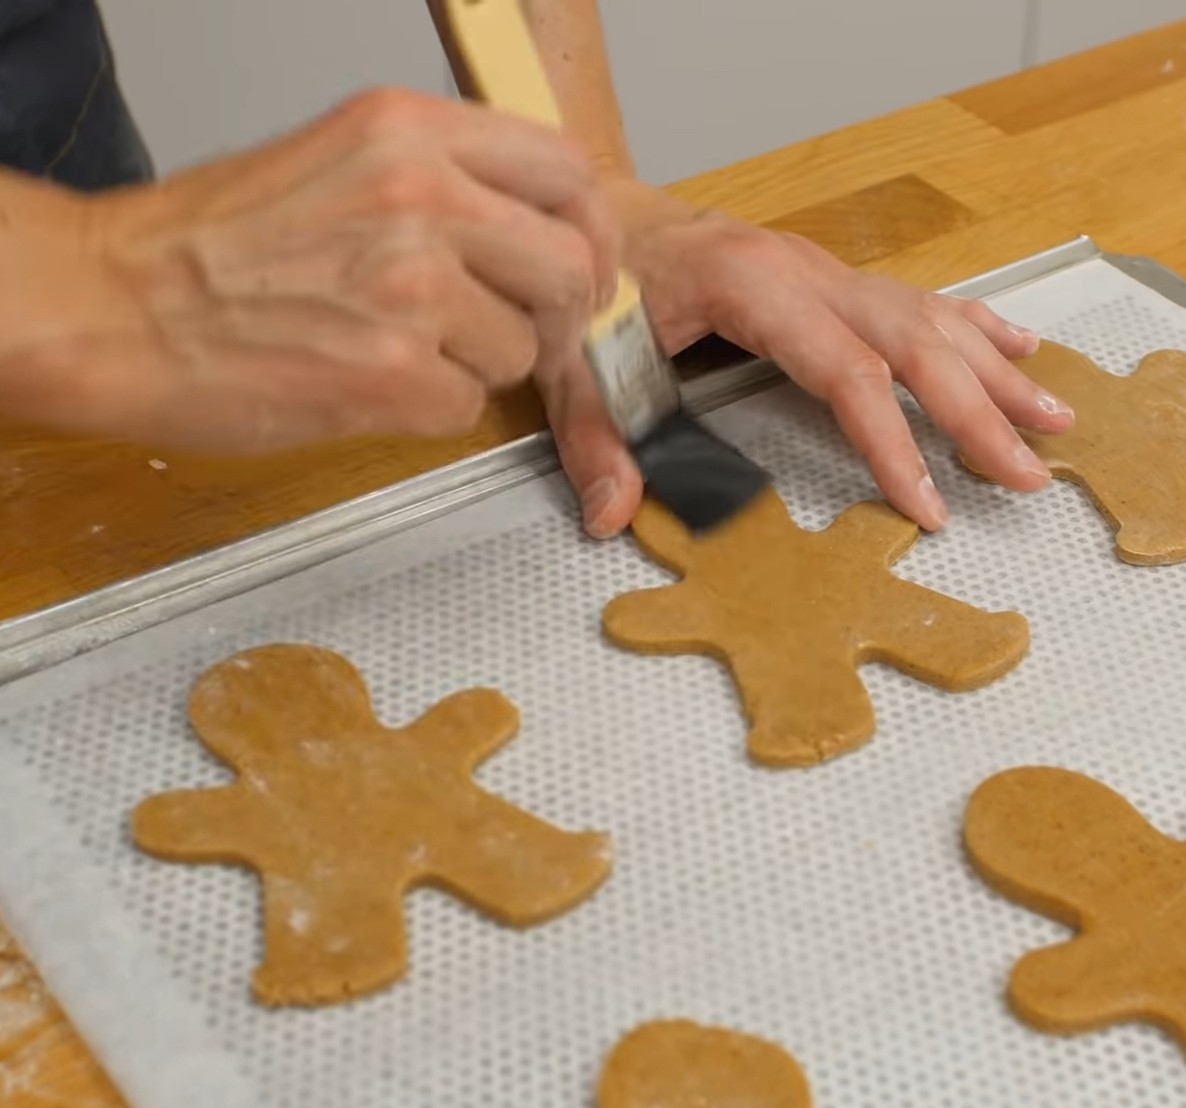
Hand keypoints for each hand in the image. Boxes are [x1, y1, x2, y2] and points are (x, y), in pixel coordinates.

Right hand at [1, 88, 618, 451]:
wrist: (110, 304)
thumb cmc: (212, 244)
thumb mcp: (338, 162)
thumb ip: (443, 182)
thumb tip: (532, 228)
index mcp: (409, 133)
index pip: (565, 168)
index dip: (587, 231)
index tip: (578, 265)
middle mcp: (421, 197)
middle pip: (571, 265)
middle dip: (556, 314)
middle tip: (519, 332)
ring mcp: (410, 286)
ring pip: (520, 349)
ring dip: (474, 366)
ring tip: (394, 349)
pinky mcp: (392, 372)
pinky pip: (465, 407)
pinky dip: (426, 409)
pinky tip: (364, 382)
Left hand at [539, 178, 1073, 537]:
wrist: (592, 209)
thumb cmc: (592, 280)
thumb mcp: (574, 357)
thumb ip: (594, 438)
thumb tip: (612, 515)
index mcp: (752, 287)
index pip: (845, 373)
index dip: (894, 443)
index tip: (930, 504)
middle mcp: (804, 271)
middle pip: (913, 344)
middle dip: (977, 412)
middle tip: (1026, 473)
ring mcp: (822, 269)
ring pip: (930, 317)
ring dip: (996, 370)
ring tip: (1054, 417)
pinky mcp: (826, 275)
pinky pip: (914, 298)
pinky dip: (973, 325)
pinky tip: (1017, 347)